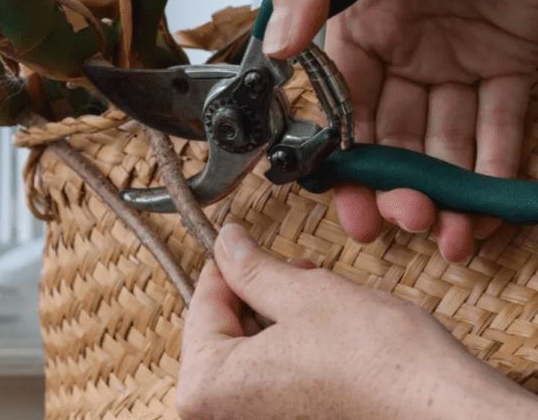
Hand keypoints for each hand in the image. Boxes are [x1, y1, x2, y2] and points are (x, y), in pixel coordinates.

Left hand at [176, 223, 536, 419]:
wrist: (446, 413)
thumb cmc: (379, 364)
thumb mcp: (302, 294)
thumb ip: (251, 268)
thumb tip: (226, 245)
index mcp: (207, 388)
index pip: (201, 308)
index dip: (226, 268)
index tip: (240, 246)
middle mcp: (224, 417)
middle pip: (224, 335)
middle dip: (257, 296)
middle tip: (291, 269)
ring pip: (253, 357)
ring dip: (279, 322)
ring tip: (318, 300)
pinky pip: (277, 383)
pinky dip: (295, 353)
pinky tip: (328, 335)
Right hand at [266, 0, 537, 261]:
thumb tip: (277, 46)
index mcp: (357, 17)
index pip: (339, 98)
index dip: (339, 150)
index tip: (342, 194)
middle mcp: (405, 45)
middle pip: (389, 133)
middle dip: (390, 184)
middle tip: (399, 220)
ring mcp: (460, 57)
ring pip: (443, 140)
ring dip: (442, 190)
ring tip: (445, 230)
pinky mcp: (514, 61)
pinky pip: (501, 126)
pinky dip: (495, 171)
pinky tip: (487, 209)